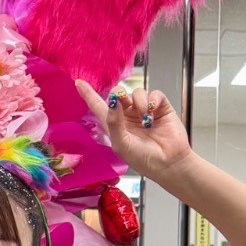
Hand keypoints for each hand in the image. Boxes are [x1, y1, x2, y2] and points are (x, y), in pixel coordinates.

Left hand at [75, 79, 193, 182]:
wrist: (167, 162)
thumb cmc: (142, 158)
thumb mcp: (121, 143)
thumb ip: (114, 121)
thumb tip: (112, 100)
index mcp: (113, 124)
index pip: (97, 106)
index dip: (88, 94)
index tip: (78, 82)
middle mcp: (126, 115)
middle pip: (118, 93)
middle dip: (119, 94)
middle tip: (123, 101)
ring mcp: (143, 110)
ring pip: (137, 92)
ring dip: (139, 102)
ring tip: (146, 119)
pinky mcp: (160, 107)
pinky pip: (154, 94)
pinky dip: (153, 100)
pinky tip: (153, 113)